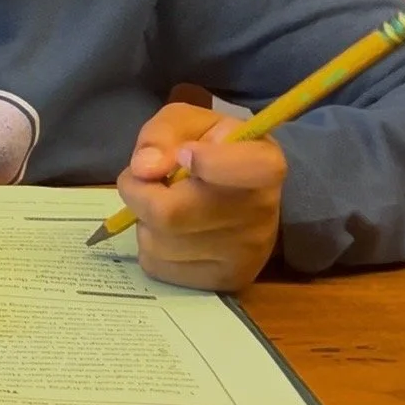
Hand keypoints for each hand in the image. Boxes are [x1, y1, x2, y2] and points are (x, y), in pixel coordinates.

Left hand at [118, 103, 283, 290]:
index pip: (249, 168)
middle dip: (141, 193)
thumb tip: (144, 168)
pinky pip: (158, 265)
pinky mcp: (224, 282)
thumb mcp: (189, 123)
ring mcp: (245, 255)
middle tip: (149, 180)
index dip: (209, 161)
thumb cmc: (213, 149)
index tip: (185, 152)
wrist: (246, 193)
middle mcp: (260, 214)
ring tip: (165, 205)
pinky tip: (171, 232)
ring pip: (158, 242)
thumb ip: (162, 133)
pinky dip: (150, 245)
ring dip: (144, 220)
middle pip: (172, 213)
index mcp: (264, 165)